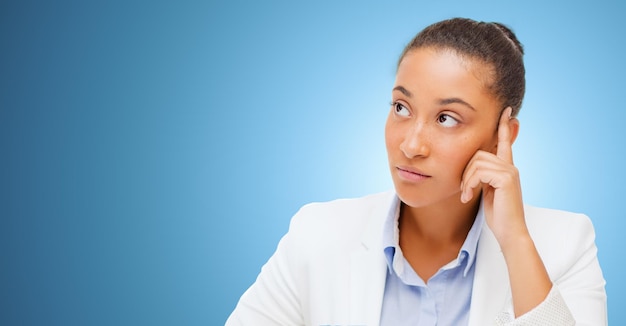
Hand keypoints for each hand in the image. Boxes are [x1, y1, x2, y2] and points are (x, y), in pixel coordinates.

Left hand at [460, 107, 526, 248]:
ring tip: (466, 195)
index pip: (504, 142)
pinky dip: (469, 184)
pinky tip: (468, 197)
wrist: (509, 232)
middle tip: (464, 191)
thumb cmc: (498, 215)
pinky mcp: (507, 178)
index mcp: (506, 168)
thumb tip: (474, 168)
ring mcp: (510, 171)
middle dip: (465, 172)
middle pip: (478, 154)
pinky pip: (478, 172)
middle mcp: (510, 166)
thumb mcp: (487, 191)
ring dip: (465, 181)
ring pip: (476, 163)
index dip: (504, 126)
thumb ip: (484, 177)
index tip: (506, 111)